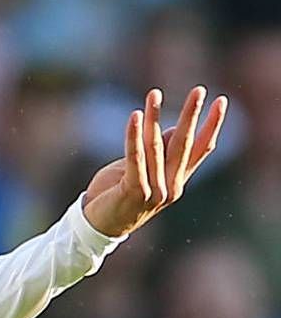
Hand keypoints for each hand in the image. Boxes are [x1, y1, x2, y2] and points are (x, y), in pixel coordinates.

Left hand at [81, 86, 227, 237]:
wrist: (95, 228)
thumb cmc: (115, 196)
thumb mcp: (140, 171)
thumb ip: (157, 155)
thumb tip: (172, 129)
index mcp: (176, 180)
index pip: (201, 148)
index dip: (212, 125)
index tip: (221, 102)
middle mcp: (172, 186)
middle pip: (184, 143)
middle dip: (192, 114)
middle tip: (200, 89)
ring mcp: (155, 191)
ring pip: (157, 146)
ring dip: (155, 117)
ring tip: (154, 94)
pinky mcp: (135, 191)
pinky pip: (135, 157)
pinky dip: (135, 136)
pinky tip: (136, 116)